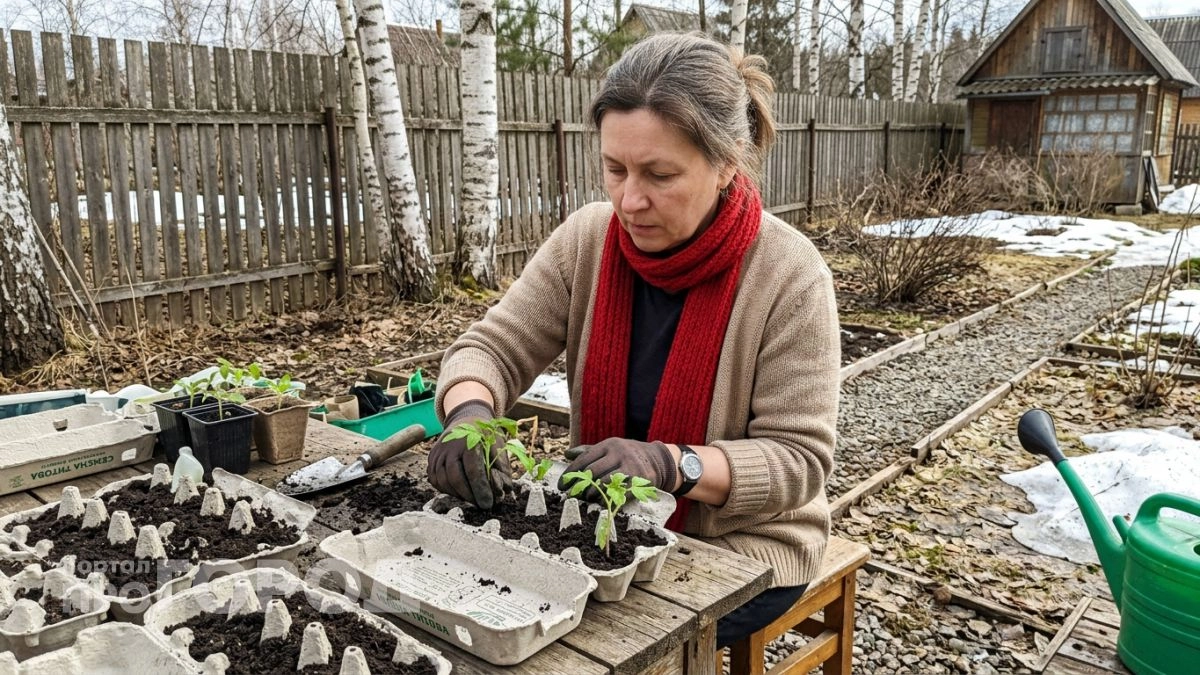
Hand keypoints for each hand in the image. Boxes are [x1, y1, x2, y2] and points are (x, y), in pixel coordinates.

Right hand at [427, 399, 512, 508]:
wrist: (466, 418)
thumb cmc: (485, 436)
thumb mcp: (499, 445)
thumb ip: (502, 468)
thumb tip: (505, 490)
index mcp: (470, 440)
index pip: (473, 470)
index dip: (481, 489)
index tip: (488, 503)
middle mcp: (450, 445)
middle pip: (455, 477)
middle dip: (468, 496)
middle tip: (480, 505)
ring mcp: (438, 452)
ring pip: (442, 480)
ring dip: (457, 495)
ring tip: (471, 499)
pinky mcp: (431, 458)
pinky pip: (435, 479)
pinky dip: (446, 490)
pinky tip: (459, 493)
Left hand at [559, 438, 676, 501]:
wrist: (657, 460)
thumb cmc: (626, 455)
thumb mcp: (610, 448)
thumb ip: (588, 451)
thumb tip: (566, 454)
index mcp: (609, 444)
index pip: (585, 458)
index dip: (571, 473)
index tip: (561, 485)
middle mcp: (620, 453)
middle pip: (593, 471)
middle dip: (579, 485)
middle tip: (570, 495)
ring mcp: (631, 466)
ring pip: (605, 482)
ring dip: (592, 493)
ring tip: (585, 498)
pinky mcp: (640, 480)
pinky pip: (620, 491)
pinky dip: (608, 498)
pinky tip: (601, 502)